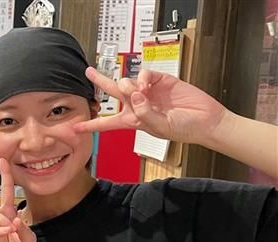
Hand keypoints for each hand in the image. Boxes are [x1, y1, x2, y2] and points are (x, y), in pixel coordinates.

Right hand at [0, 159, 35, 241]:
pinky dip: (0, 230)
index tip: (4, 161)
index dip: (6, 176)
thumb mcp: (30, 240)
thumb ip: (25, 228)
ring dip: (0, 218)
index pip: (6, 191)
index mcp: (9, 214)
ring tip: (11, 228)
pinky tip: (8, 232)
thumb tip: (16, 217)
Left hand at [75, 67, 226, 144]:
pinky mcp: (160, 81)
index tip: (75, 128)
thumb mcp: (160, 127)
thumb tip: (135, 95)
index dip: (91, 125)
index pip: (107, 124)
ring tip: (141, 91)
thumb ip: (145, 113)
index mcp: (133, 121)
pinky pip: (144, 74)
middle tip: (88, 72)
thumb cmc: (183, 129)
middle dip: (100, 81)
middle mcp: (137, 105)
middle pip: (113, 92)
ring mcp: (148, 92)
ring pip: (127, 82)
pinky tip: (148, 85)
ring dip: (129, 85)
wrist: (206, 120)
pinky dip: (143, 77)